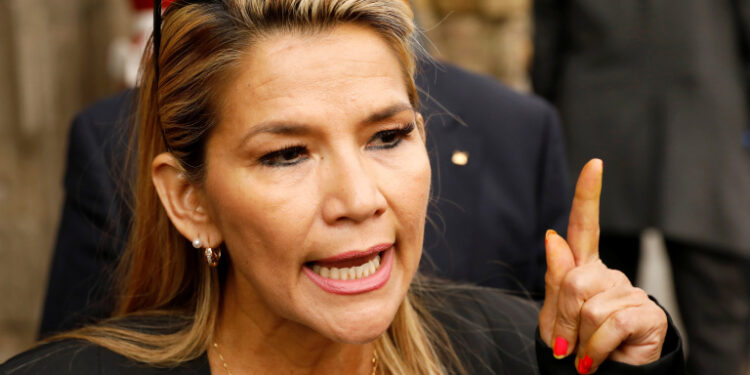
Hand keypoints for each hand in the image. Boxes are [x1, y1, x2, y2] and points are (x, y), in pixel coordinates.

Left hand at [538, 159, 667, 373]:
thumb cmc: (575, 346)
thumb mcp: (553, 316)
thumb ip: (554, 279)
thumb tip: (553, 236)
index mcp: (583, 269)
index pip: (584, 226)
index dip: (588, 195)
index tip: (594, 164)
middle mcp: (608, 275)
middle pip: (573, 281)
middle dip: (562, 319)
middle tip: (567, 344)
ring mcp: (630, 291)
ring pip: (589, 307)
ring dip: (579, 338)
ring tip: (587, 351)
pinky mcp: (648, 313)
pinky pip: (609, 324)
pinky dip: (596, 348)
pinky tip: (599, 357)